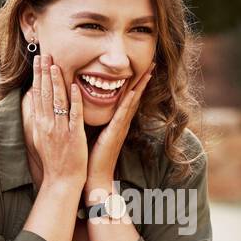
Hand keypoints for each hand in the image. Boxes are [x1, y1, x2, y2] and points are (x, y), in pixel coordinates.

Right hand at [22, 55, 86, 189]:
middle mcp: (47, 124)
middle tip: (44, 53)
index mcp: (40, 123)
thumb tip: (34, 101)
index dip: (38, 76)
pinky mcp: (73, 136)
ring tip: (55, 63)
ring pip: (57, 101)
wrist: (61, 180)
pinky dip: (74, 100)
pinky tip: (74, 86)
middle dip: (44, 72)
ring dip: (56, 81)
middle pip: (45, 93)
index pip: (37, 95)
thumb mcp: (40, 137)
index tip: (38, 60)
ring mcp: (60, 129)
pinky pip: (73, 115)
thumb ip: (39, 118)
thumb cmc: (54, 160)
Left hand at [85, 61, 153, 195]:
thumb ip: (96, 120)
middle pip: (134, 96)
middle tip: (153, 63)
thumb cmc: (92, 157)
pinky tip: (133, 90)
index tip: (142, 68)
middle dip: (143, 79)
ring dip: (140, 86)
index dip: (135, 82)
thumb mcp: (94, 133)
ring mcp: (120, 127)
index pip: (127, 98)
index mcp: (116, 122)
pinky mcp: (114, 133)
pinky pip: (123, 113)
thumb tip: (87, 105)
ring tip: (149, 71)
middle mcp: (121, 123)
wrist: (95, 177)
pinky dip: (128, 101)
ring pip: (132, 101)